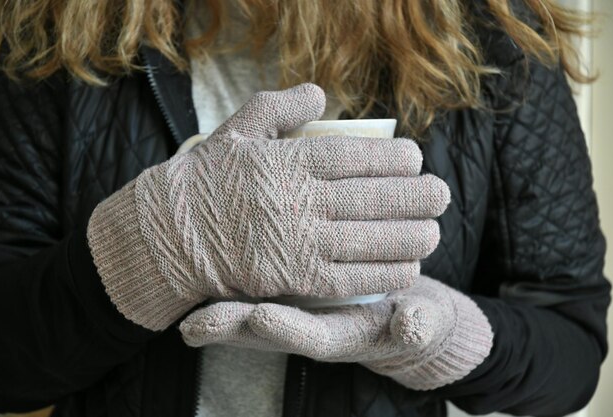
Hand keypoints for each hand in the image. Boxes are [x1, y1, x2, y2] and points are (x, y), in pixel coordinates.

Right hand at [88, 83, 449, 329]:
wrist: (171, 235)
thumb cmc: (207, 180)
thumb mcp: (236, 129)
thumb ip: (280, 107)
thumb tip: (321, 95)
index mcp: (287, 161)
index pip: (354, 156)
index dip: (392, 158)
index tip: (415, 158)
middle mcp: (298, 201)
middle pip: (371, 198)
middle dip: (414, 197)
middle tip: (441, 194)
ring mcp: (297, 242)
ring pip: (368, 240)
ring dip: (408, 237)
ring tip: (433, 231)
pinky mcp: (294, 279)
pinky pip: (349, 277)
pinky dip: (383, 273)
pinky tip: (407, 267)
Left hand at [180, 276, 492, 389]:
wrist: (409, 316)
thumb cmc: (417, 322)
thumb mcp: (423, 324)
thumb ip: (419, 325)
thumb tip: (413, 324)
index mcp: (342, 337)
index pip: (311, 336)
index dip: (287, 329)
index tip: (262, 318)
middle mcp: (313, 325)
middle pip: (268, 331)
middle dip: (234, 327)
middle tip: (198, 323)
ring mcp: (301, 308)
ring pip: (256, 310)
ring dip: (223, 306)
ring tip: (189, 303)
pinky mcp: (297, 287)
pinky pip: (261, 288)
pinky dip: (235, 281)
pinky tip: (208, 260)